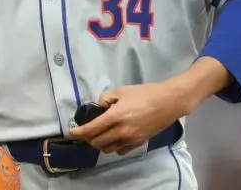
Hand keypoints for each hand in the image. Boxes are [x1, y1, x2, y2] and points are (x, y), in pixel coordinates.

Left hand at [68, 82, 186, 155]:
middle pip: (97, 142)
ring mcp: (131, 139)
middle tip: (87, 131)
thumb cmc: (145, 93)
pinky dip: (114, 146)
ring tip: (100, 135)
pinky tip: (115, 138)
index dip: (79, 132)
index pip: (92, 129)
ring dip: (100, 143)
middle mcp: (121, 131)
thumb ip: (106, 98)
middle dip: (88, 139)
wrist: (168, 102)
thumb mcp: (122, 90)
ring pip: (107, 149)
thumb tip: (100, 106)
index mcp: (115, 116)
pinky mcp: (139, 143)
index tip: (71, 133)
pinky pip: (120, 150)